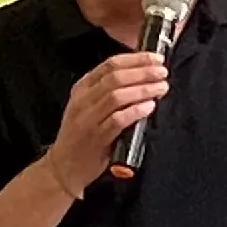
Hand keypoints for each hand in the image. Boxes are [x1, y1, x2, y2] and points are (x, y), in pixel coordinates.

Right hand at [39, 51, 169, 199]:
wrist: (64, 167)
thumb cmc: (81, 137)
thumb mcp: (88, 107)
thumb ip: (108, 92)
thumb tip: (142, 77)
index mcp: (82, 88)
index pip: (110, 64)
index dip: (136, 59)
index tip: (156, 58)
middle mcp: (83, 100)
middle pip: (116, 77)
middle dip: (143, 71)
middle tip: (163, 72)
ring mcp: (88, 119)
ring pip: (117, 95)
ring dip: (143, 89)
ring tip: (161, 87)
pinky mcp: (96, 138)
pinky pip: (118, 119)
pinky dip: (135, 111)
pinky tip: (149, 106)